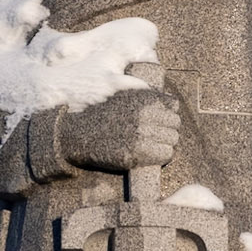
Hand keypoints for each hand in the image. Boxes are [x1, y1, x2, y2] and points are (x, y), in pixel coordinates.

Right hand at [62, 89, 180, 172]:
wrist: (76, 132)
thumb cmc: (102, 112)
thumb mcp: (124, 94)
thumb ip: (150, 95)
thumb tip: (174, 103)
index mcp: (142, 100)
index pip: (173, 109)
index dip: (168, 116)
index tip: (160, 122)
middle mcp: (143, 117)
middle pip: (175, 126)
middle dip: (168, 131)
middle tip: (156, 136)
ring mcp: (139, 137)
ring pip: (172, 142)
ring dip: (165, 144)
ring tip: (152, 146)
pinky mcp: (134, 155)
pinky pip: (164, 155)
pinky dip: (160, 156)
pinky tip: (150, 154)